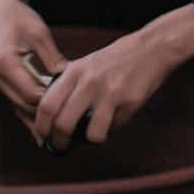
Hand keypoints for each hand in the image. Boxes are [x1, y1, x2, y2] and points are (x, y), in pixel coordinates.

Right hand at [0, 0, 64, 116]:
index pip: (31, 94)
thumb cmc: (14, 16)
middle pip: (25, 106)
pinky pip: (16, 102)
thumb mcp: (39, 32)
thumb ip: (53, 58)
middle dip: (47, 112)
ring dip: (39, 115)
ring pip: (19, 109)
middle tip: (72, 116)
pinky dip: (30, 110)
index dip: (52, 101)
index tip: (72, 102)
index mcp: (4, 64)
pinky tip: (46, 118)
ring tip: (61, 123)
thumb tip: (70, 80)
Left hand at [32, 5, 193, 149]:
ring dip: (92, 140)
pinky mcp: (130, 102)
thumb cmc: (116, 58)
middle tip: (61, 146)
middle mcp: (89, 82)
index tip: (42, 136)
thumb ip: (70, 84)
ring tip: (95, 133)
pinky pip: (115, 128)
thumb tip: (54, 114)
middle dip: (60, 141)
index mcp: (75, 72)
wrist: (151, 48)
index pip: (47, 104)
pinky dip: (113, 129)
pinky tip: (116, 118)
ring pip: (92, 134)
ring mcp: (110, 93)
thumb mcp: (86, 64)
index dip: (41, 126)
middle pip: (64, 124)